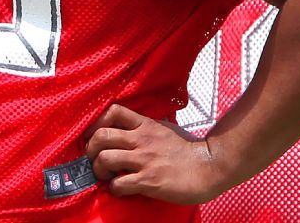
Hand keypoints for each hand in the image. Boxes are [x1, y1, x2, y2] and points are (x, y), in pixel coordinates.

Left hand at [84, 104, 226, 204]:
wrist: (209, 167)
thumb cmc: (189, 149)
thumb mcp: (165, 129)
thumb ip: (146, 127)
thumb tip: (132, 128)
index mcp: (145, 125)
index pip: (113, 111)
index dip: (97, 123)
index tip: (94, 135)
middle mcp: (141, 139)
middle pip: (101, 135)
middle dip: (90, 148)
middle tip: (94, 158)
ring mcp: (144, 160)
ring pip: (104, 159)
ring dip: (99, 169)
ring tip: (106, 175)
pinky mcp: (148, 180)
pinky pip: (118, 183)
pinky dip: (113, 188)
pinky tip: (120, 188)